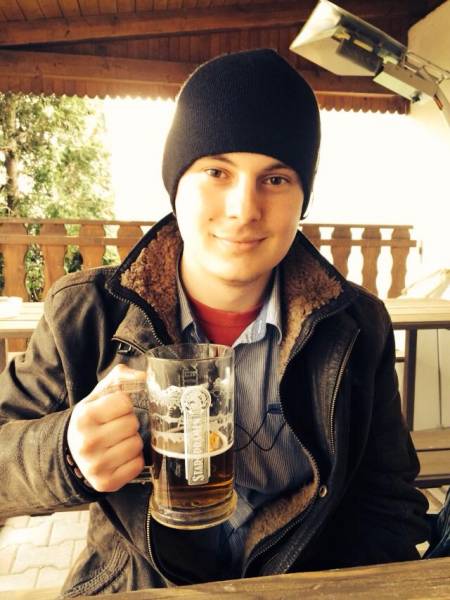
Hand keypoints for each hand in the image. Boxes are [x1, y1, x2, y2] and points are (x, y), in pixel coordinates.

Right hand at [67, 364, 146, 491]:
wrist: (73, 452)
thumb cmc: (93, 419)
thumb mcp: (99, 395)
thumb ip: (121, 377)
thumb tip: (145, 376)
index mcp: (84, 417)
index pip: (124, 402)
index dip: (124, 404)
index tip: (116, 410)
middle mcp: (86, 442)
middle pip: (132, 424)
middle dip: (129, 423)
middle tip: (118, 426)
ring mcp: (95, 466)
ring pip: (136, 445)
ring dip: (132, 441)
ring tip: (119, 441)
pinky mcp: (106, 483)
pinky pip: (137, 465)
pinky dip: (134, 460)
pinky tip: (121, 456)